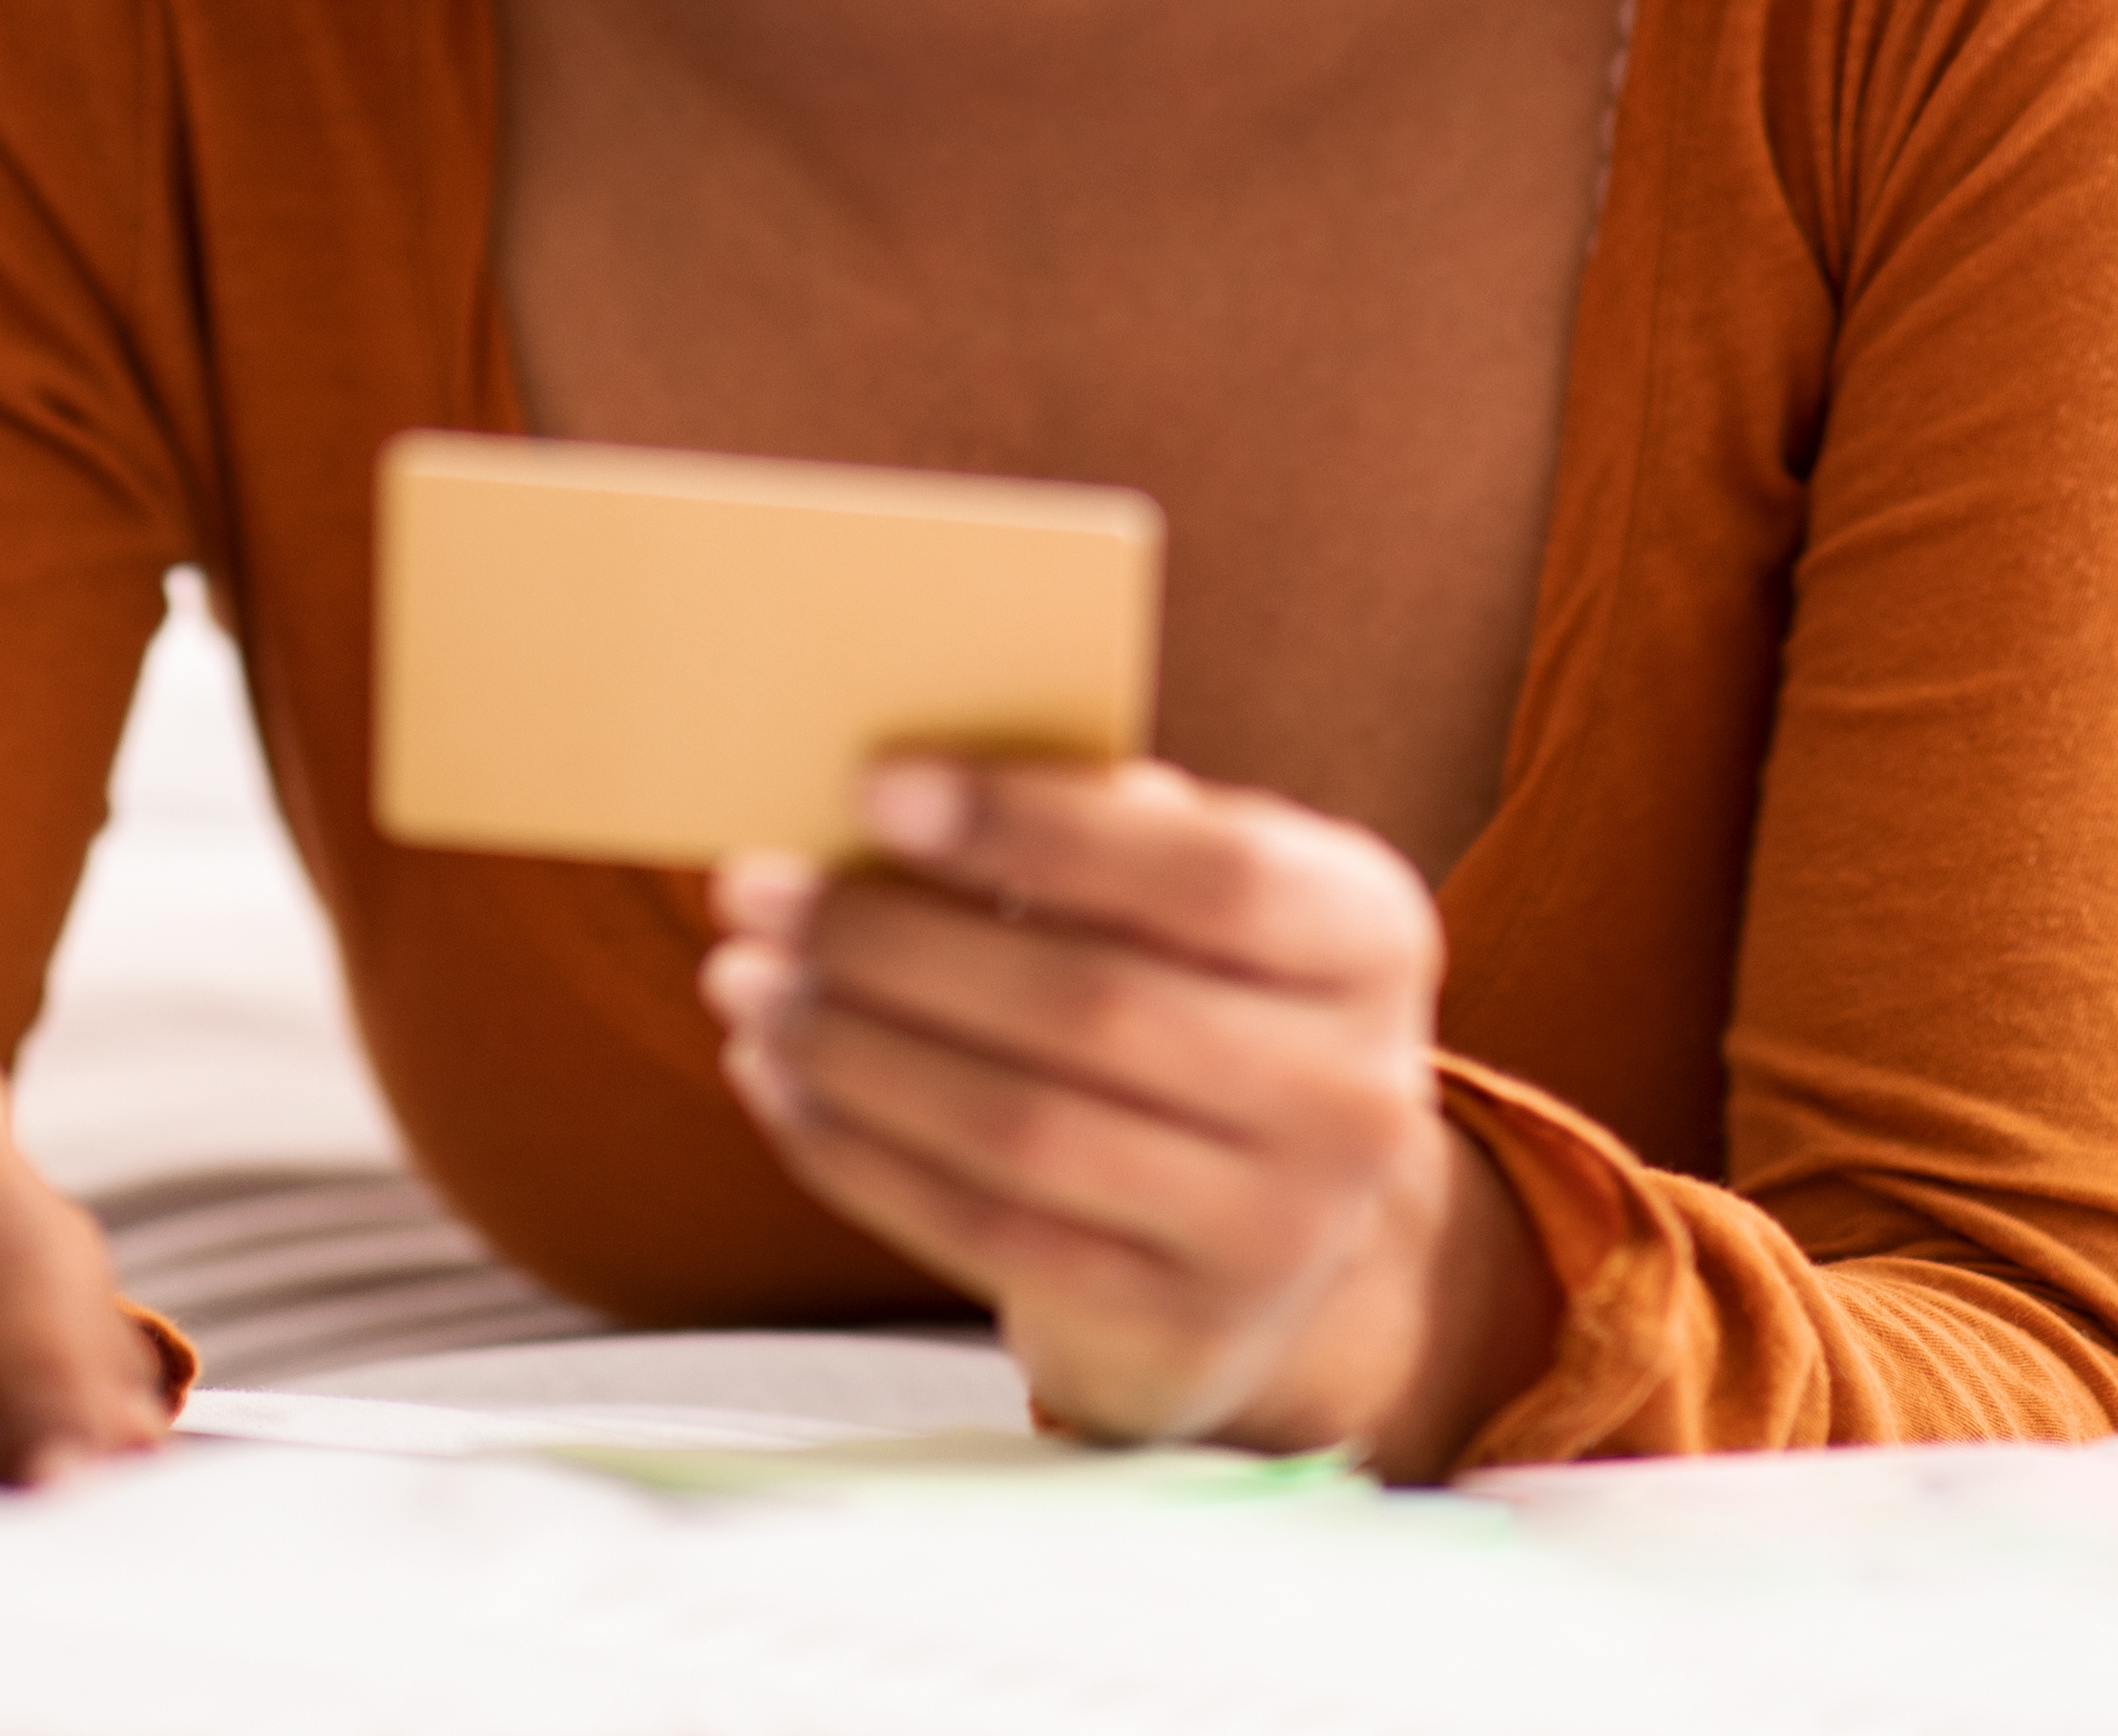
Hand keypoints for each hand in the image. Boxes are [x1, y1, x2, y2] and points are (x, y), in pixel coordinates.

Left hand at [701, 756, 1530, 1474]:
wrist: (1265, 1243)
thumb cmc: (1193, 1010)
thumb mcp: (1192, 912)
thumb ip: (1100, 837)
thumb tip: (900, 793)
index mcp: (1371, 938)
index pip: (1211, 873)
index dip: (1035, 827)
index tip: (870, 787)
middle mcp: (1358, 1094)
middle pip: (1093, 1003)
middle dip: (893, 940)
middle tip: (755, 889)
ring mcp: (1281, 1234)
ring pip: (1021, 1127)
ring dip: (851, 1048)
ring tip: (746, 984)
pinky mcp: (1181, 1331)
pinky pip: (984, 1233)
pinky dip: (859, 1152)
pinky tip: (781, 1085)